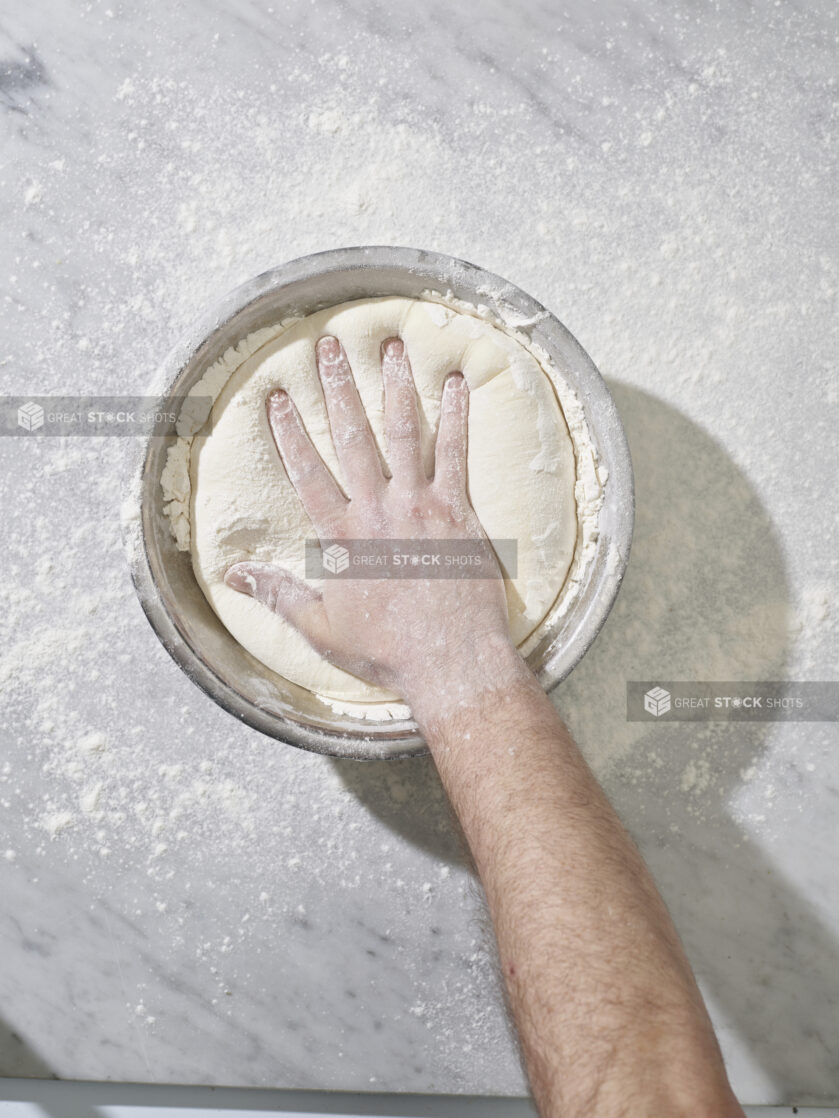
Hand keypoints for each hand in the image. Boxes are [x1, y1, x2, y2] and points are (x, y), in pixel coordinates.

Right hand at [225, 335, 522, 708]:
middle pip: (352, 437)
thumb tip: (232, 576)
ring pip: (403, 434)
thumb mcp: (322, 627)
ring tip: (391, 345)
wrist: (451, 661)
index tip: (277, 397)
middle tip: (329, 347)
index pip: (308, 472)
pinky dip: (455, 416)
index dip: (289, 432)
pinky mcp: (459, 512)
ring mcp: (420, 507)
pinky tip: (454, 383)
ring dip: (395, 386)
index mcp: (342, 537)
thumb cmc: (387, 650)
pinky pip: (455, 454)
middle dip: (338, 388)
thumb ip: (278, 594)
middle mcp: (378, 511)